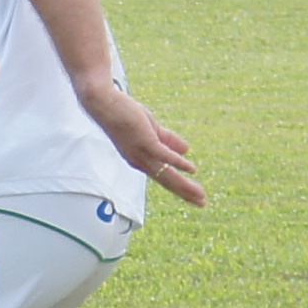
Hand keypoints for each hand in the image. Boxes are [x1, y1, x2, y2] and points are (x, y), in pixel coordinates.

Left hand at [84, 85, 202, 207]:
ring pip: (166, 174)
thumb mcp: (152, 130)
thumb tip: (187, 151)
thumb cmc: (126, 114)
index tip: (196, 197)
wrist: (104, 103)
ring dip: (184, 185)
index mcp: (142, 160)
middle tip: (202, 203)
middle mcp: (140, 161)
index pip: (164, 178)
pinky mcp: (144, 141)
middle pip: (167, 181)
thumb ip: (169, 141)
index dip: (181, 187)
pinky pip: (163, 155)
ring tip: (199, 194)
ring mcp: (141, 153)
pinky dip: (178, 163)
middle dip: (186, 193)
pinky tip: (191, 169)